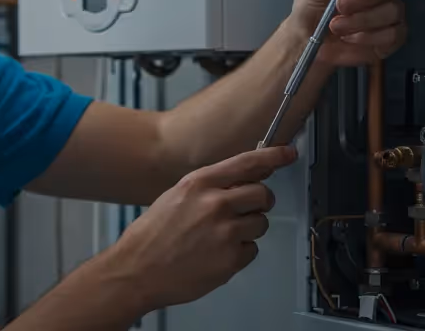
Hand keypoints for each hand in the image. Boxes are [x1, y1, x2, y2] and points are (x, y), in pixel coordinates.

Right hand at [102, 145, 296, 310]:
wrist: (137, 270)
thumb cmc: (153, 235)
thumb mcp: (177, 196)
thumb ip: (210, 186)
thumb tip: (241, 180)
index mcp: (200, 184)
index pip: (247, 163)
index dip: (273, 157)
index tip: (288, 154)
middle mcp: (216, 204)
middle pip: (263, 194)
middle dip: (260, 202)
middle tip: (247, 209)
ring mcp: (226, 233)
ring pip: (261, 223)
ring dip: (249, 230)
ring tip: (221, 237)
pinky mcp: (231, 260)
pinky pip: (252, 250)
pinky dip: (240, 253)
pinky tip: (217, 254)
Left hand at [291, 0, 405, 66]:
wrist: (303, 48)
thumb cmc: (308, 15)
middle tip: (341, 5)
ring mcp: (387, 15)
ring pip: (392, 10)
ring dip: (362, 19)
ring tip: (336, 27)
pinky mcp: (390, 39)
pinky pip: (393, 34)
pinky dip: (369, 37)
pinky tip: (350, 38)